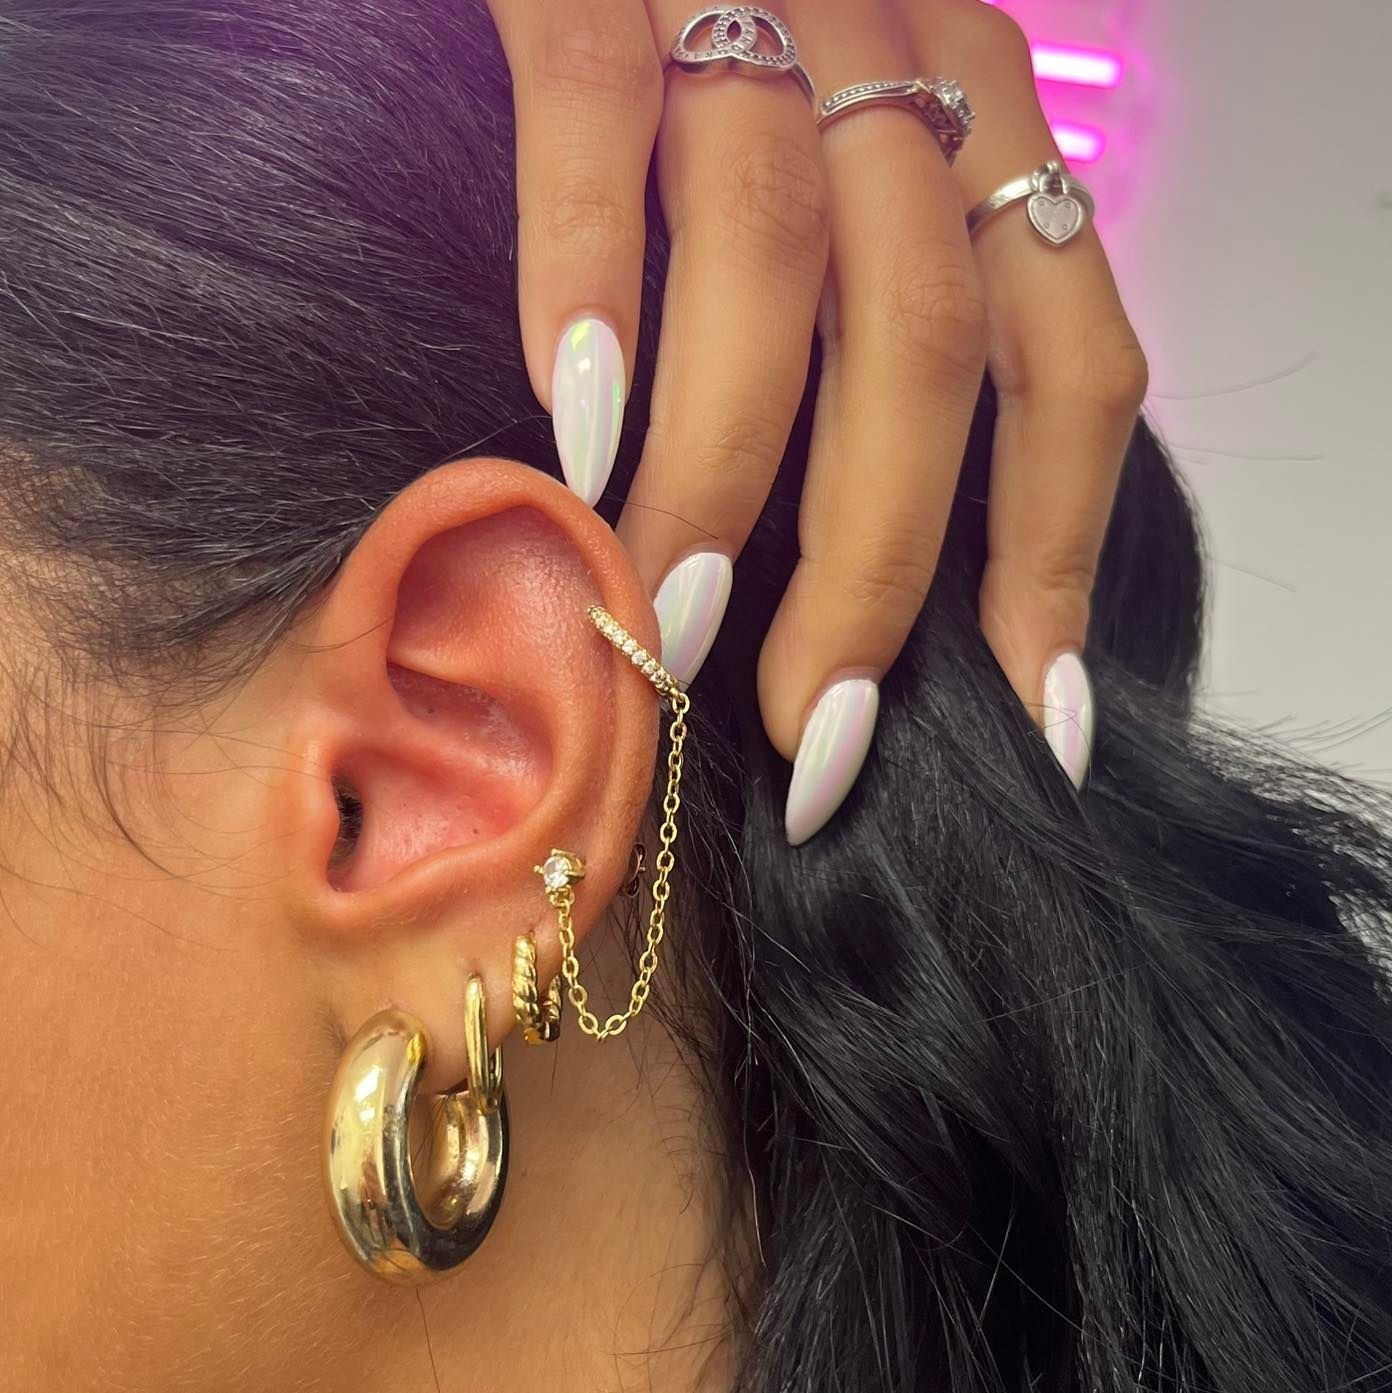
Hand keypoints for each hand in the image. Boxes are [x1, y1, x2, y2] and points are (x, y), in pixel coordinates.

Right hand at [486, 0, 1145, 841]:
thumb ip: (872, 325)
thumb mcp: (855, 174)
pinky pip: (599, 126)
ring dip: (722, 477)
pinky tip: (569, 435)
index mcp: (977, 125)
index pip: (1071, 364)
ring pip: (772, 264)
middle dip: (871, 570)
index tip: (1028, 719)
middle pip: (924, 347)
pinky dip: (585, 288)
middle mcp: (893, 56)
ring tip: (668, 627)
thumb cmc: (727, 41)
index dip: (1056, 557)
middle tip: (805, 730)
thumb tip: (847, 557)